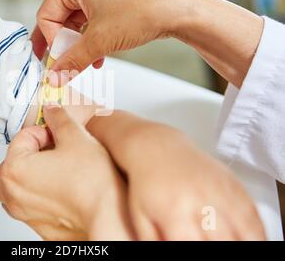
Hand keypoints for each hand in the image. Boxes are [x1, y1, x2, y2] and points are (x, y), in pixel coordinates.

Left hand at [0, 105, 134, 240]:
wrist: (110, 214)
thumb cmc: (92, 182)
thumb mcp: (75, 137)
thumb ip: (59, 119)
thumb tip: (52, 112)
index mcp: (14, 169)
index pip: (22, 138)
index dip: (43, 131)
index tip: (57, 135)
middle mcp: (13, 194)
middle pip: (6, 166)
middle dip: (25, 154)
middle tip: (47, 149)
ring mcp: (25, 213)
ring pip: (13, 190)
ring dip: (26, 176)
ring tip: (53, 169)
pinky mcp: (39, 227)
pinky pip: (29, 207)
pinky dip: (37, 196)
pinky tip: (60, 189)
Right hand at [33, 0, 262, 87]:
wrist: (177, 10)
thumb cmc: (142, 11)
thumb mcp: (99, 41)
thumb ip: (72, 60)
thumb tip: (55, 76)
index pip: (46, 15)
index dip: (50, 41)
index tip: (57, 61)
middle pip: (58, 19)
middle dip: (61, 45)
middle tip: (56, 65)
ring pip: (75, 24)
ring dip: (76, 47)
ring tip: (80, 65)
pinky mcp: (110, 2)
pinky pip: (90, 24)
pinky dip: (90, 42)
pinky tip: (95, 60)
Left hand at [88, 111, 265, 240]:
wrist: (156, 147)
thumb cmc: (146, 184)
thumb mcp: (140, 216)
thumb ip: (152, 240)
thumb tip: (164, 251)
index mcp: (173, 212)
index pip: (192, 245)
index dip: (199, 252)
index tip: (199, 250)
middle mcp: (198, 200)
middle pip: (220, 240)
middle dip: (220, 247)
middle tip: (214, 244)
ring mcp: (218, 189)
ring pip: (242, 228)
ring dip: (244, 241)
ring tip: (243, 246)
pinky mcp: (230, 182)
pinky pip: (252, 212)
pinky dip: (257, 229)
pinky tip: (254, 238)